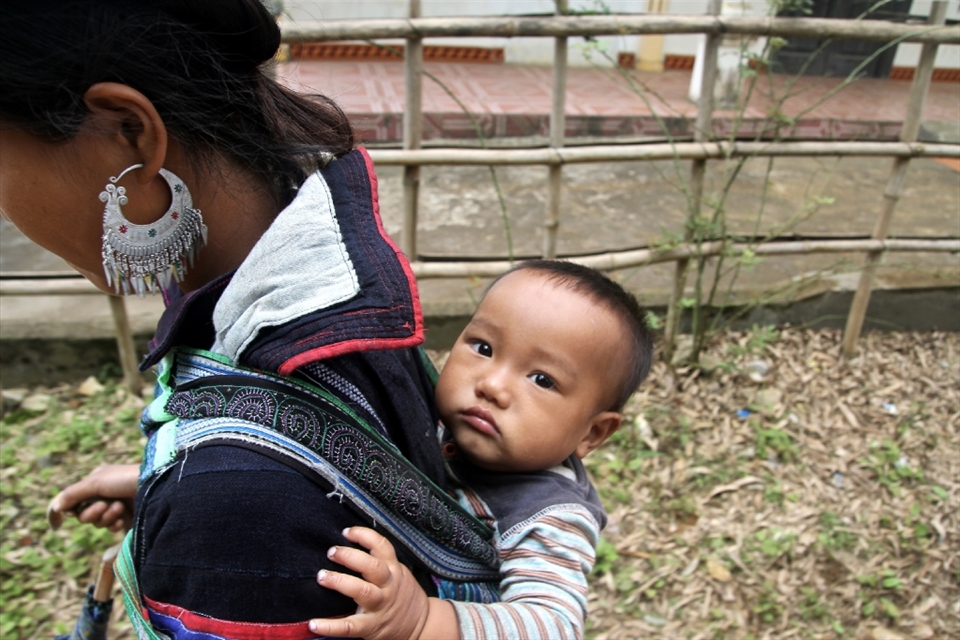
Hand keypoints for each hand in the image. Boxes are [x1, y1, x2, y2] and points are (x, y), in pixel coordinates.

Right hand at [47, 464, 138, 531]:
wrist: (157, 487)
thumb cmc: (126, 479)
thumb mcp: (96, 482)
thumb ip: (74, 494)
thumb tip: (56, 508)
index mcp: (97, 482)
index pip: (75, 500)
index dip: (70, 509)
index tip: (65, 516)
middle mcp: (106, 494)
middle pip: (84, 515)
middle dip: (92, 512)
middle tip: (106, 505)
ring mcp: (117, 507)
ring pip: (97, 523)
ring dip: (106, 517)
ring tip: (120, 508)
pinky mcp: (128, 519)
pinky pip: (111, 529)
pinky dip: (114, 524)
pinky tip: (123, 518)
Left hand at [308, 527, 431, 639]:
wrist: (420, 625)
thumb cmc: (402, 595)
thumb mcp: (399, 573)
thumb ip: (381, 561)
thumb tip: (351, 544)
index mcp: (393, 570)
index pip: (382, 546)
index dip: (364, 536)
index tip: (346, 532)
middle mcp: (387, 586)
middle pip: (372, 567)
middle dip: (350, 556)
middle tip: (331, 552)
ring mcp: (379, 607)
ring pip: (362, 591)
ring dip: (340, 582)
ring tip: (322, 576)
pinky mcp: (370, 627)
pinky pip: (349, 627)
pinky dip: (330, 626)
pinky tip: (313, 624)